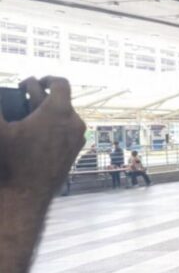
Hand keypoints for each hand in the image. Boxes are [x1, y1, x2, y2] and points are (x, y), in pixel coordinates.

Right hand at [0, 77, 85, 198]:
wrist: (27, 194)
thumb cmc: (12, 161)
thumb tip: (0, 96)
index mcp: (59, 112)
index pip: (61, 83)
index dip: (47, 78)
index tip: (34, 82)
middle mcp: (74, 123)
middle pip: (62, 100)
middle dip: (43, 95)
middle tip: (24, 96)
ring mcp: (78, 138)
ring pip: (66, 116)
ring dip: (49, 111)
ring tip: (30, 115)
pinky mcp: (76, 151)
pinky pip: (69, 131)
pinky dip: (56, 126)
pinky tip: (38, 133)